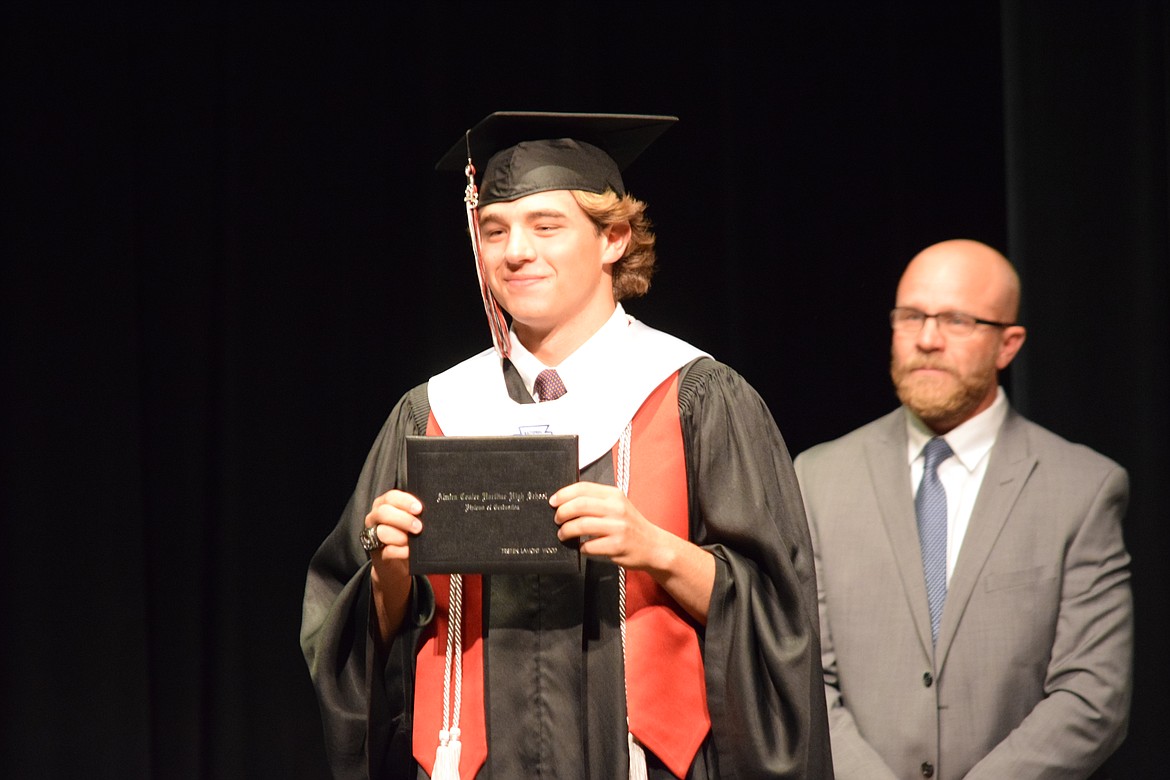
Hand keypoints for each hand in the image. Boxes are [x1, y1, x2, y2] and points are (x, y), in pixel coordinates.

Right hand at [364, 489, 422, 564]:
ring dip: (400, 537)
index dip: (405, 501)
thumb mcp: (410, 521)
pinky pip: (387, 551)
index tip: (419, 508)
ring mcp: (373, 536)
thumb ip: (415, 514)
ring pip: (382, 532)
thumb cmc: (407, 535)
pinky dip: (401, 551)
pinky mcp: (377, 554)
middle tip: (418, 527)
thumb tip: (428, 512)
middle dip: (403, 519)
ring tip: (412, 542)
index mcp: (384, 505)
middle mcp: (375, 518)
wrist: (399, 564)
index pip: (391, 497)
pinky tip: (409, 552)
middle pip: (383, 512)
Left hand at [551, 481, 668, 571]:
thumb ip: (596, 501)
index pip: (583, 488)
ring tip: (563, 534)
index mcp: (614, 495)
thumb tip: (565, 501)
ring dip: (566, 531)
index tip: (553, 502)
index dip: (563, 494)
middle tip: (557, 520)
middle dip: (562, 513)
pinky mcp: (617, 545)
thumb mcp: (617, 505)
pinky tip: (581, 547)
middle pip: (579, 505)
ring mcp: (618, 527)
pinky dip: (580, 547)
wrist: (654, 546)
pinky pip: (589, 546)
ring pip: (582, 525)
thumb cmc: (631, 526)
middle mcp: (617, 508)